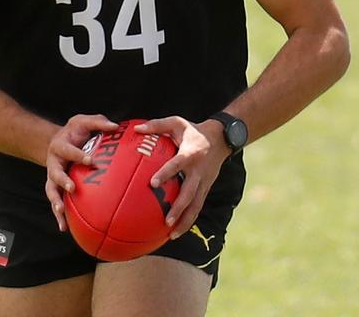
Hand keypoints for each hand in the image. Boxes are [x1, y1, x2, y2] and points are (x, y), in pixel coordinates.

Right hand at [44, 114, 118, 231]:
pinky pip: (56, 202)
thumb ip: (98, 121)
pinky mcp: (55, 188)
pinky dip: (59, 216)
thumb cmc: (74, 132)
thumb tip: (115, 126)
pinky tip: (65, 229)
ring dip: (56, 202)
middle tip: (73, 188)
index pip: (68, 150)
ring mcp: (52, 177)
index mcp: (60, 146)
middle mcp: (53, 163)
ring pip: (51, 191)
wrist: (57, 141)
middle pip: (55, 173)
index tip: (91, 160)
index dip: (78, 154)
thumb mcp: (82, 121)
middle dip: (63, 181)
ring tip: (61, 213)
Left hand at [135, 116, 230, 238]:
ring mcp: (204, 182)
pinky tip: (176, 232)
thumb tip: (137, 128)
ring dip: (185, 221)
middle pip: (190, 193)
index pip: (177, 164)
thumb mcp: (177, 122)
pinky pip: (197, 207)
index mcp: (191, 153)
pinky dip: (188, 220)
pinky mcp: (206, 189)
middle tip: (166, 221)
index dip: (166, 173)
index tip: (153, 183)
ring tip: (172, 235)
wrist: (221, 138)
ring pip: (196, 205)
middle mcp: (198, 171)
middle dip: (179, 208)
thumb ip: (157, 125)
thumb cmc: (193, 130)